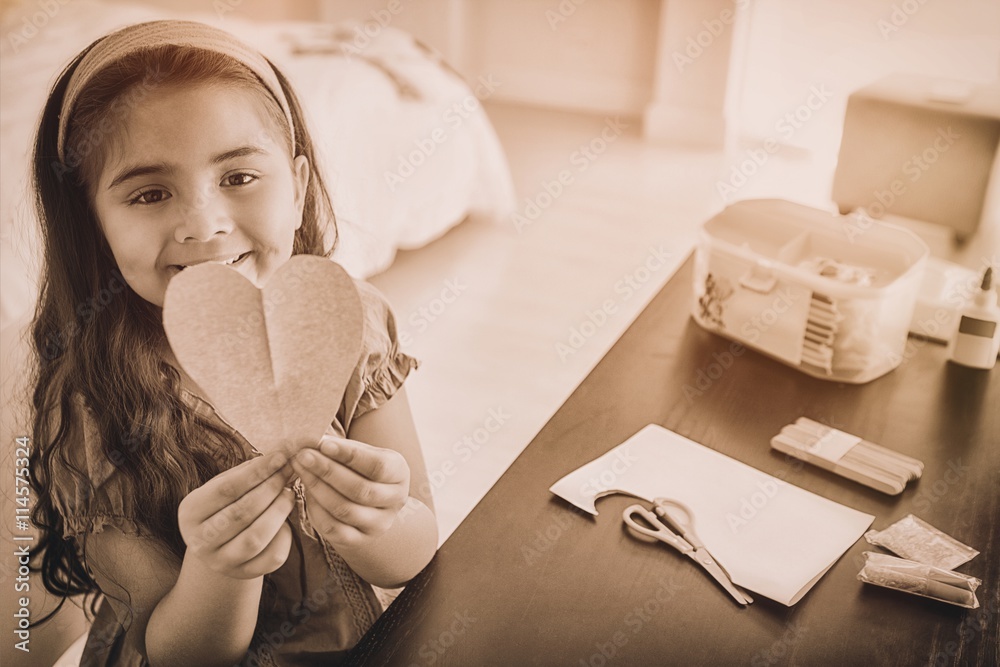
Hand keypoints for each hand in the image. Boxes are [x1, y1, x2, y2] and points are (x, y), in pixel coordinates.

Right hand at [177, 451, 295, 579]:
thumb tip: (280, 455)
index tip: (281, 457)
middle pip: (242, 512)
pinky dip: (285, 535)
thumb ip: (247, 471)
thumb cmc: (225, 506)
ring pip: (256, 537)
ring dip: (279, 511)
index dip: (256, 472)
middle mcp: (200, 541)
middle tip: (288, 473)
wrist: (220, 546)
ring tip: (289, 493)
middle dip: (271, 488)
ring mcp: (221, 562)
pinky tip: (285, 520)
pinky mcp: (244, 574)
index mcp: (189, 513)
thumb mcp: (226, 486)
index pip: (226, 489)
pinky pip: (272, 556)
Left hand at [291, 435, 409, 547]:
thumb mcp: (362, 454)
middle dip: (327, 471)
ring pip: (344, 509)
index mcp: (399, 473)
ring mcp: (378, 524)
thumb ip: (343, 448)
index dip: (349, 455)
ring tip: (300, 469)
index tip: (323, 444)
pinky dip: (315, 508)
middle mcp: (395, 501)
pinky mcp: (359, 540)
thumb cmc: (361, 469)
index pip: (378, 466)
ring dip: (317, 487)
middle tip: (303, 455)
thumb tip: (314, 441)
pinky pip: (332, 528)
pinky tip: (305, 491)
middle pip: (360, 489)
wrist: (368, 504)